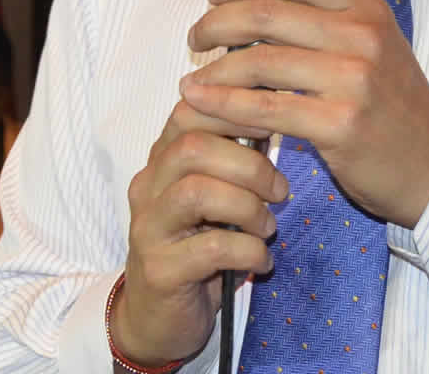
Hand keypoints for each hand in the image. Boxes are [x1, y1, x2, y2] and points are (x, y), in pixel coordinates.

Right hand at [111, 101, 289, 364]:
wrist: (158, 319)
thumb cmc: (197, 249)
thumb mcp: (214, 199)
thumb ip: (230, 162)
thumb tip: (276, 120)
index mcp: (162, 162)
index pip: (188, 112)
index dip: (233, 109)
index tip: (273, 123)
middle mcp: (148, 188)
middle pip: (191, 148)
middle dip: (249, 165)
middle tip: (280, 191)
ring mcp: (148, 229)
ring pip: (197, 192)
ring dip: (247, 207)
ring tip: (267, 226)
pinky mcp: (159, 270)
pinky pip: (211, 248)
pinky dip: (249, 251)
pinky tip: (262, 262)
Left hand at [181, 0, 428, 228]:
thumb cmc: (391, 104)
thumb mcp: (371, 43)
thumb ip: (323, 19)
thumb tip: (252, 2)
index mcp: (364, 7)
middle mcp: (361, 35)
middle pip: (265, 12)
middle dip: (216, 22)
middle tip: (196, 38)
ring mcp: (353, 79)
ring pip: (258, 61)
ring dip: (213, 69)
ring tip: (192, 80)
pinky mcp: (340, 124)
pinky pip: (264, 108)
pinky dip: (224, 105)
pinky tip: (202, 105)